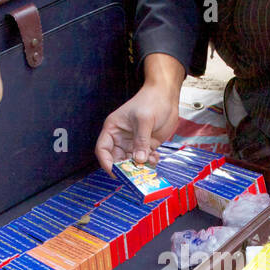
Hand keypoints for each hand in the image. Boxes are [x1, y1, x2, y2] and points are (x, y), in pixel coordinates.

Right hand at [94, 54, 184, 170]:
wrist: (166, 95)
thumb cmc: (151, 101)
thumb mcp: (144, 120)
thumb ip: (141, 141)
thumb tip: (139, 160)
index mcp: (113, 129)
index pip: (103, 149)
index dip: (107, 162)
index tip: (116, 172)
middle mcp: (121, 138)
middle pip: (117, 159)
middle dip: (125, 168)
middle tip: (135, 174)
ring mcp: (134, 142)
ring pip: (132, 162)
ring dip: (139, 167)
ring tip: (150, 163)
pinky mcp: (146, 145)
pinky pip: (144, 159)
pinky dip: (149, 162)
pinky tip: (155, 157)